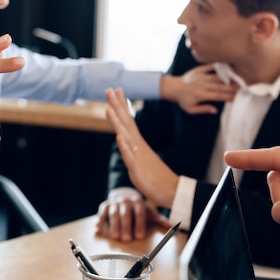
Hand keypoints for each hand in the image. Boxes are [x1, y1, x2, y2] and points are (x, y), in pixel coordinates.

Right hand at [95, 189, 170, 240]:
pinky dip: (99, 222)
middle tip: (126, 240)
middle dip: (126, 227)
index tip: (139, 236)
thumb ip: (159, 220)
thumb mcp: (148, 213)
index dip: (139, 225)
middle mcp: (126, 200)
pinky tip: (98, 230)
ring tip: (116, 238)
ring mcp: (114, 203)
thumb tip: (172, 226)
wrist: (124, 199)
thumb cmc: (138, 210)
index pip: (139, 213)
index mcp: (138, 202)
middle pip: (126, 214)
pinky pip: (101, 213)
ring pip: (113, 214)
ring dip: (114, 226)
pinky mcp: (104, 206)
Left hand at [105, 88, 178, 207]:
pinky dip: (124, 147)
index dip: (122, 104)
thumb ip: (132, 150)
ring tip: (109, 108)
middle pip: (126, 122)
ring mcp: (138, 156)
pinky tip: (119, 137)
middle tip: (109, 89)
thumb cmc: (155, 176)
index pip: (129, 119)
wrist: (170, 190)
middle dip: (117, 105)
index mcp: (138, 143)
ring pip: (126, 136)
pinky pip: (130, 156)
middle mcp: (138, 145)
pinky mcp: (138, 168)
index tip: (117, 89)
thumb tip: (125, 142)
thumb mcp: (140, 160)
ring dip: (117, 122)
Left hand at [161, 63, 237, 114]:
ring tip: (238, 80)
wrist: (173, 87)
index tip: (237, 97)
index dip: (228, 97)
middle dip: (232, 88)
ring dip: (228, 78)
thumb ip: (203, 109)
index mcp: (201, 95)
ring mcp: (201, 76)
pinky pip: (210, 67)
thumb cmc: (183, 100)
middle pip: (220, 86)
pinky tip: (227, 67)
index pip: (218, 96)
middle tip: (242, 88)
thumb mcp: (191, 109)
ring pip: (217, 77)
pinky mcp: (198, 70)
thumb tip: (216, 110)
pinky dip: (219, 67)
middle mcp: (202, 85)